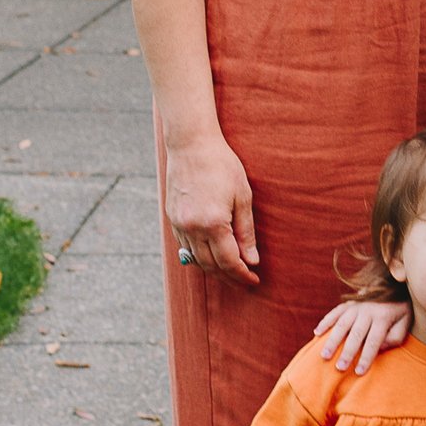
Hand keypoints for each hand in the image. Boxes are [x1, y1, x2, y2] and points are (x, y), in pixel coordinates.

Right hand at [164, 122, 260, 286]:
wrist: (191, 144)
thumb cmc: (222, 165)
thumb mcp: (243, 196)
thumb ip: (246, 231)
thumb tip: (252, 260)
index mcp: (213, 223)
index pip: (228, 262)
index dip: (242, 275)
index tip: (253, 281)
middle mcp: (192, 227)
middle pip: (211, 266)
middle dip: (229, 277)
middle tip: (244, 281)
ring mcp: (179, 224)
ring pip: (196, 259)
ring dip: (213, 269)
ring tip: (230, 271)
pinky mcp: (172, 218)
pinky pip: (185, 246)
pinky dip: (199, 255)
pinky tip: (211, 254)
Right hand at [313, 293, 410, 371]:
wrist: (394, 285)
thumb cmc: (399, 310)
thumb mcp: (405, 322)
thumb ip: (395, 336)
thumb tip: (380, 347)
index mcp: (383, 317)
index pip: (373, 341)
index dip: (366, 357)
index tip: (359, 372)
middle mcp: (368, 311)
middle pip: (356, 334)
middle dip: (347, 352)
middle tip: (339, 367)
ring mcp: (357, 306)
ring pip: (342, 324)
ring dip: (333, 340)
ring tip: (324, 355)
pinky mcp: (349, 303)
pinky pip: (335, 312)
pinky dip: (325, 322)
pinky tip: (317, 333)